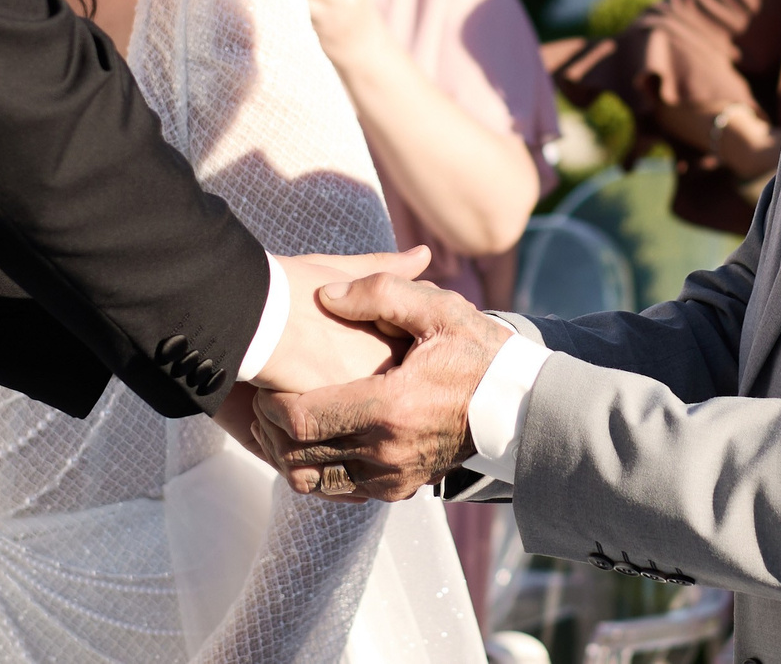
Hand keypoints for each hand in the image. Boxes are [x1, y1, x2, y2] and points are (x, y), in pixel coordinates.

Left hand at [252, 271, 508, 501]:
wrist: (519, 405)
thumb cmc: (476, 351)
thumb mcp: (437, 308)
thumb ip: (380, 292)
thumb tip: (326, 295)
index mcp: (389, 408)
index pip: (301, 420)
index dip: (270, 403)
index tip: (265, 380)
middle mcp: (387, 453)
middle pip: (298, 455)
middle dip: (270, 429)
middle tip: (261, 398)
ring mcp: (393, 478)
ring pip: (314, 480)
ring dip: (289, 453)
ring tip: (282, 419)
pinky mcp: (399, 489)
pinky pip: (341, 489)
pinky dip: (318, 468)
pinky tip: (316, 436)